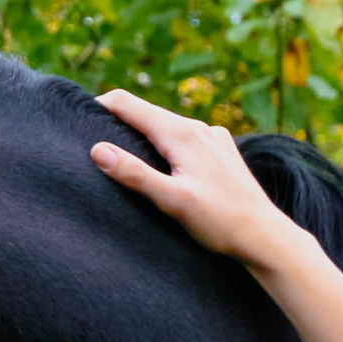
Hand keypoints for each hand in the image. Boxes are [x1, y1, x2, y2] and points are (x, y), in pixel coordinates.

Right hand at [92, 89, 301, 264]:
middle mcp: (198, 127)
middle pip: (147, 113)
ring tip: (122, 156)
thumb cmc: (221, 222)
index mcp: (182, 133)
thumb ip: (134, 174)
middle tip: (89, 140)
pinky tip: (163, 168)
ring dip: (142, 134)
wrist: (266, 237)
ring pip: (166, 125)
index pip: (128, 104)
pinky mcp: (221, 150)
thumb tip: (97, 150)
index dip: (99, 107)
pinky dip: (165, 145)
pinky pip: (184, 138)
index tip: (76, 119)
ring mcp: (213, 137)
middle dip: (117, 122)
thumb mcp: (172, 201)